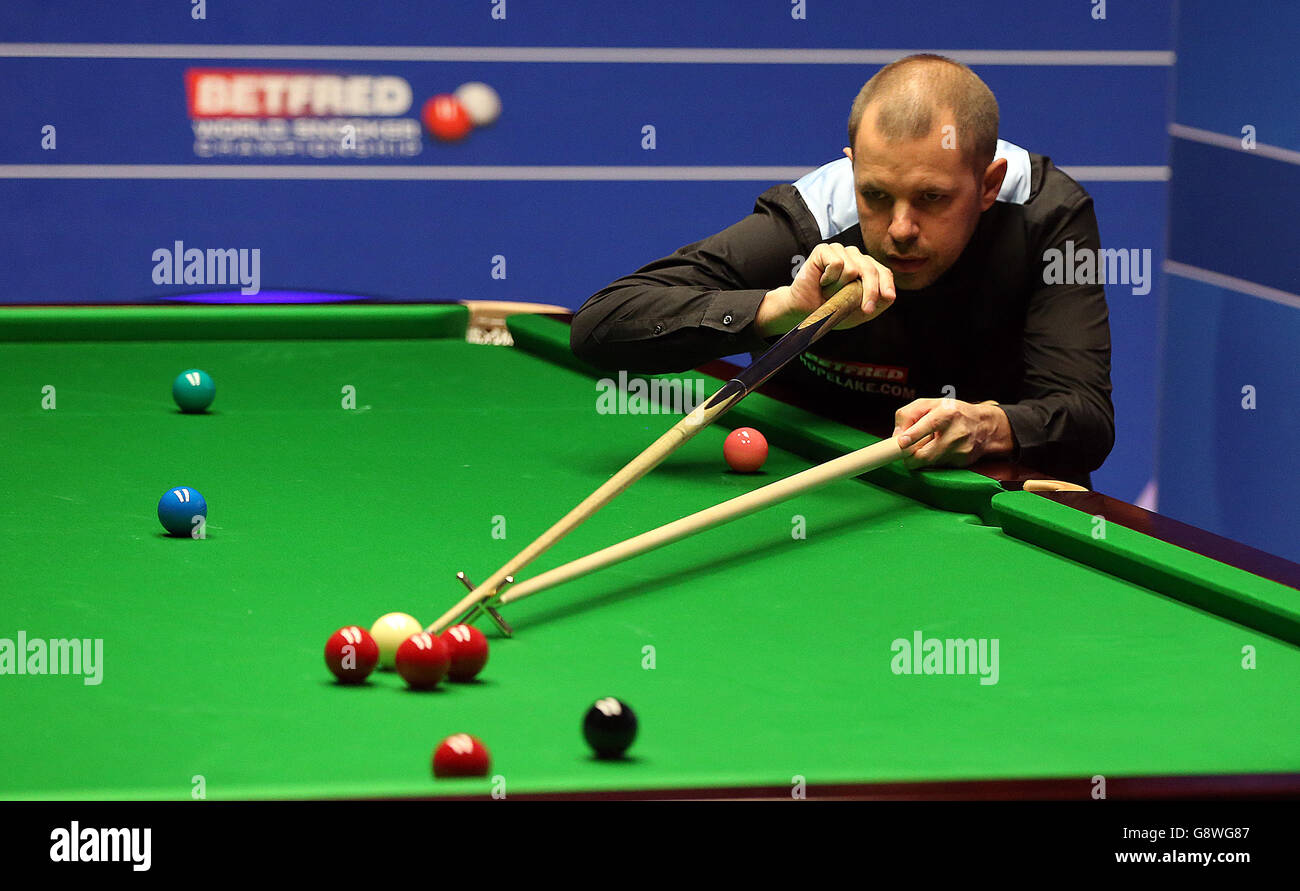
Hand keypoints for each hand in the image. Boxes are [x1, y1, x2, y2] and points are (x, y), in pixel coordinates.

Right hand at [756, 243, 896, 336]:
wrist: (804, 312)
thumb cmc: (831, 310)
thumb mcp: (858, 312)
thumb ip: (877, 303)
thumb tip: (890, 295)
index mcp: (866, 268)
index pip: (883, 272)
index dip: (886, 285)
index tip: (888, 298)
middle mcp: (855, 257)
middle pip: (871, 270)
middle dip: (870, 292)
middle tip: (866, 309)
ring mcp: (840, 251)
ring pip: (852, 269)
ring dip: (840, 288)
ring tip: (829, 292)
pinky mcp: (824, 250)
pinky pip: (837, 263)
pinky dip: (829, 278)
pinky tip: (822, 281)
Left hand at [893, 398, 1015, 467]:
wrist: (984, 426)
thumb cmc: (952, 413)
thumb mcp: (929, 404)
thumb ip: (908, 414)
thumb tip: (896, 436)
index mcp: (947, 413)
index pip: (929, 424)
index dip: (913, 435)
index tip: (901, 443)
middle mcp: (956, 432)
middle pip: (926, 454)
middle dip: (910, 457)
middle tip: (905, 452)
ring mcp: (961, 450)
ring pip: (929, 463)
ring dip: (921, 458)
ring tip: (927, 445)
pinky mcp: (962, 462)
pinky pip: (938, 466)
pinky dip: (933, 460)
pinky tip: (940, 450)